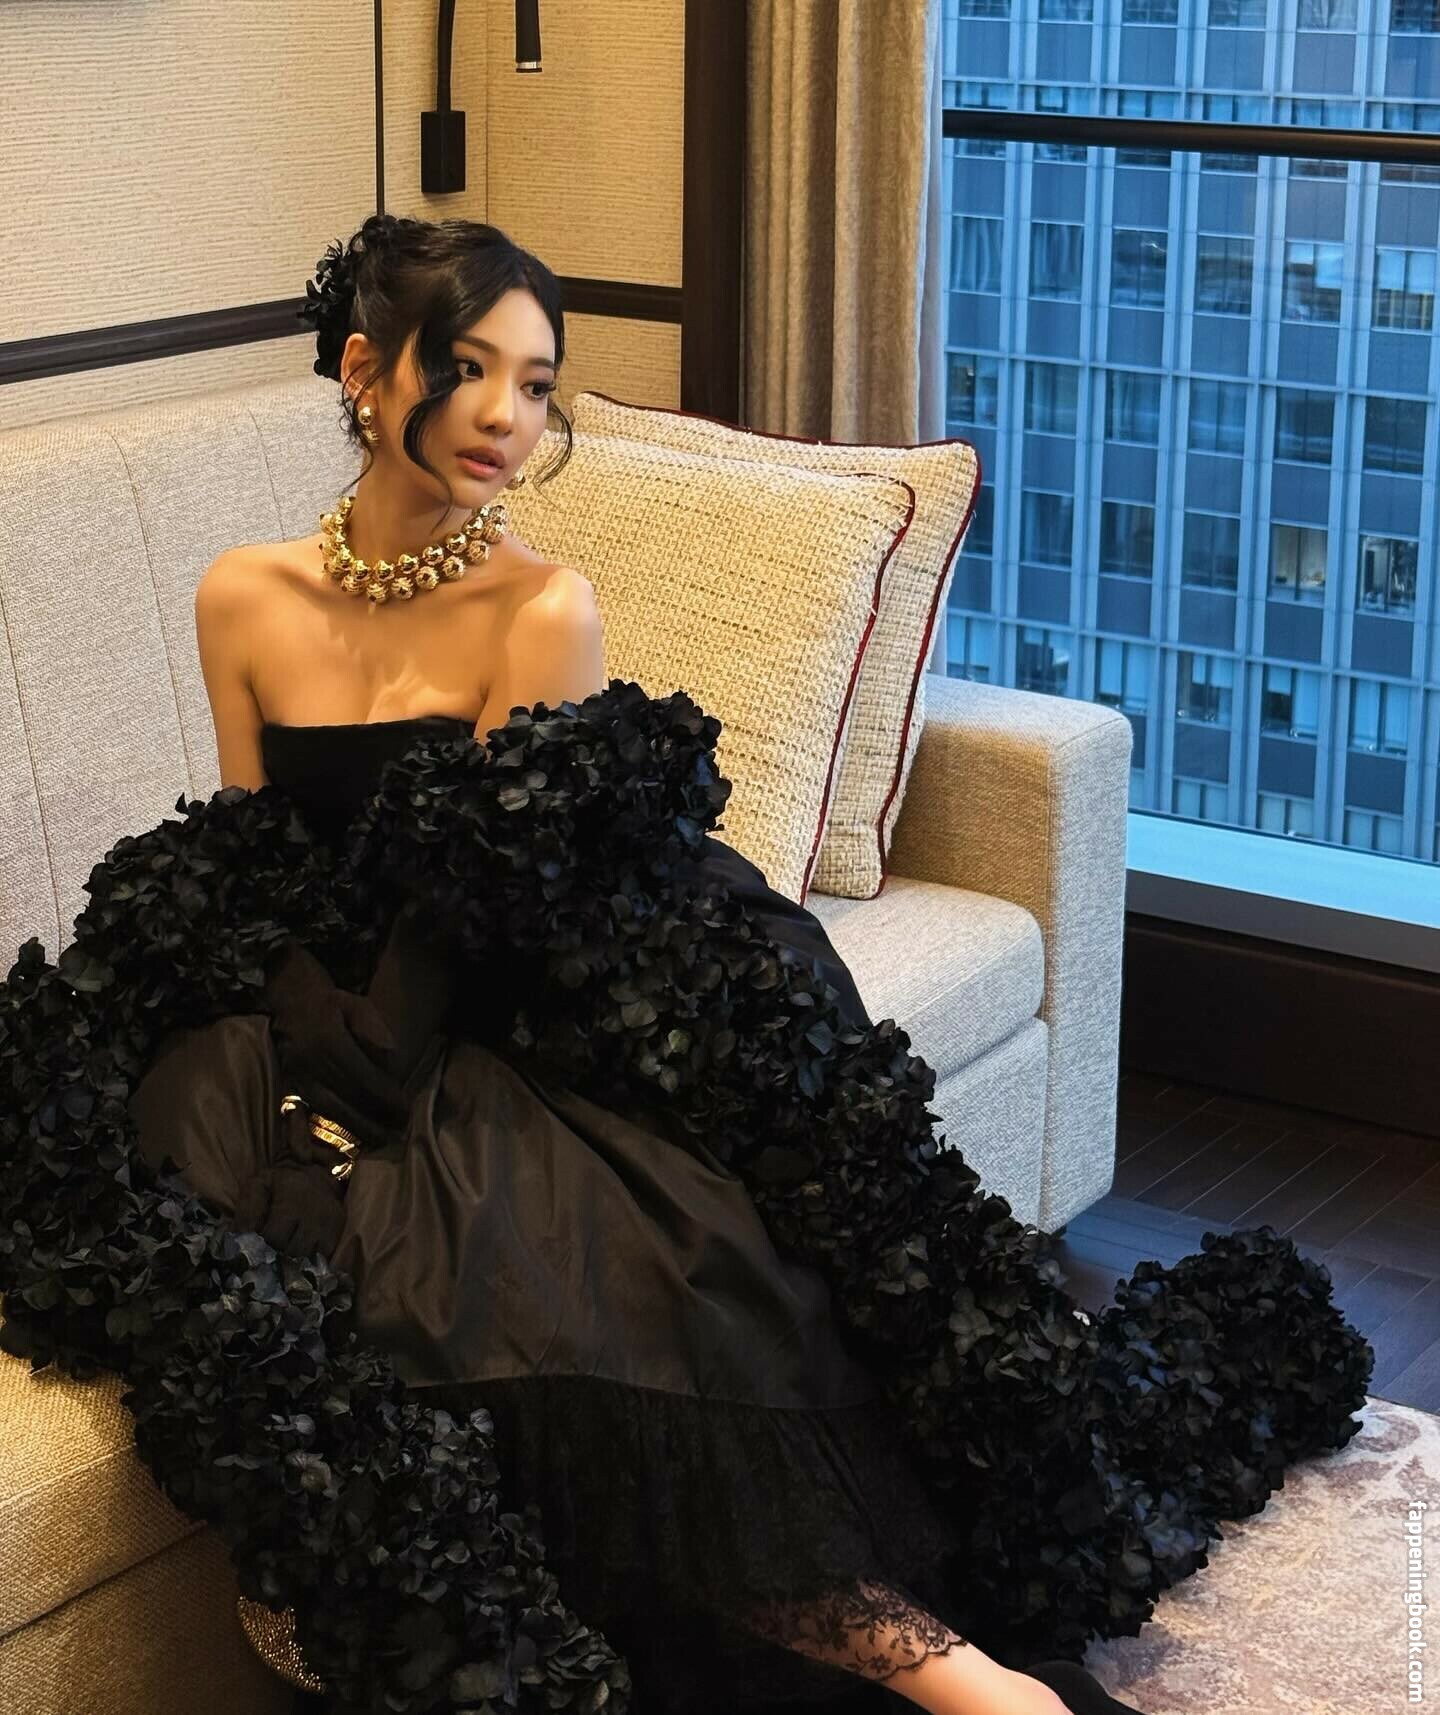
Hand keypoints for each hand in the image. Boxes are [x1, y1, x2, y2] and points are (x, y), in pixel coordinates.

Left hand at [234, 1163, 345, 1257]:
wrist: (318, 1175)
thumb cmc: (282, 1182)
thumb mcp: (259, 1185)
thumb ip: (248, 1210)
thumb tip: (239, 1238)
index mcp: (291, 1199)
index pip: (274, 1237)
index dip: (261, 1248)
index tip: (253, 1251)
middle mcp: (314, 1213)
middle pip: (292, 1252)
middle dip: (276, 1259)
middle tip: (266, 1260)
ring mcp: (329, 1224)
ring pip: (308, 1258)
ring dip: (292, 1264)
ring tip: (281, 1261)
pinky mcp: (338, 1232)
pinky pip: (323, 1258)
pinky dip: (309, 1263)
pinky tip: (298, 1259)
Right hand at [262, 938, 410, 1150]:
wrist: (291, 999)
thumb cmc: (333, 1003)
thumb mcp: (359, 1005)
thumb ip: (375, 1031)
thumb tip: (391, 1060)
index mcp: (330, 1040)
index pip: (363, 1077)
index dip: (385, 1098)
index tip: (404, 1110)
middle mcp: (310, 1061)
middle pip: (347, 1097)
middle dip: (374, 1119)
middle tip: (396, 1133)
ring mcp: (296, 1074)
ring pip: (327, 1109)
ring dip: (354, 1129)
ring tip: (377, 1140)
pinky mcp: (288, 1083)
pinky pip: (303, 1112)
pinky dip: (317, 1131)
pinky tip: (335, 1144)